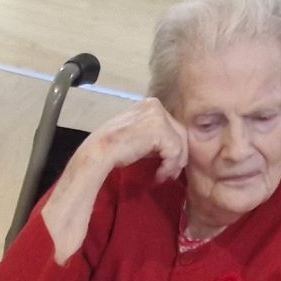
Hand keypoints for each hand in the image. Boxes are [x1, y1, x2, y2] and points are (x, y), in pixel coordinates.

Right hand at [71, 97, 187, 184]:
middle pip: (179, 132)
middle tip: (171, 173)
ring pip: (180, 143)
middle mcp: (155, 105)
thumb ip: (154, 134)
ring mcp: (158, 116)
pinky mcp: (160, 130)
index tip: (167, 163)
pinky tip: (158, 176)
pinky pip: (175, 152)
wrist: (100, 151)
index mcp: (150, 104)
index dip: (173, 146)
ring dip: (174, 164)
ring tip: (163, 176)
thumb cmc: (114, 147)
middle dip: (178, 156)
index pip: (172, 125)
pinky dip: (169, 167)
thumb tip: (173, 148)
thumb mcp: (138, 133)